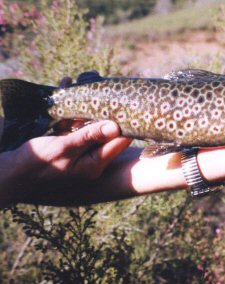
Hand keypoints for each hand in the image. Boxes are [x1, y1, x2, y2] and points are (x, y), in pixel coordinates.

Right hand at [0, 77, 131, 205]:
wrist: (10, 172)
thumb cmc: (37, 163)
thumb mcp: (63, 148)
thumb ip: (89, 137)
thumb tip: (115, 127)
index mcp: (95, 165)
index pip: (119, 142)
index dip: (124, 123)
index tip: (126, 104)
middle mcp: (91, 158)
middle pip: (106, 130)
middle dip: (104, 110)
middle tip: (104, 89)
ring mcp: (80, 149)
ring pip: (90, 122)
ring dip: (85, 105)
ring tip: (82, 82)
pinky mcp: (68, 141)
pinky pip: (74, 122)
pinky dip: (71, 106)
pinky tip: (66, 85)